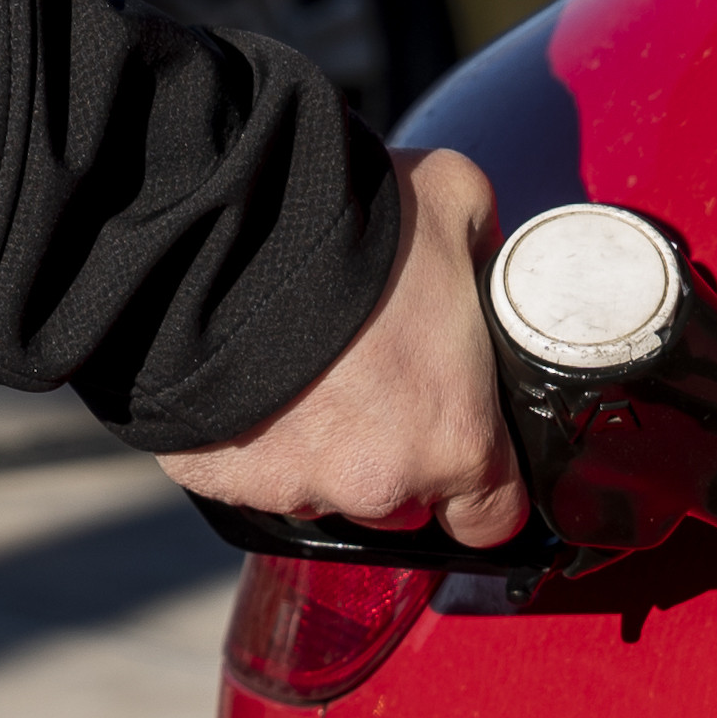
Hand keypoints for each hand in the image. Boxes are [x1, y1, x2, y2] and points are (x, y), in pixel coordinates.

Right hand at [160, 148, 528, 548]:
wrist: (224, 232)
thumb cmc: (354, 224)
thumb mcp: (456, 200)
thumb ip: (480, 250)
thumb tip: (478, 256)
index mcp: (456, 439)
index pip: (492, 517)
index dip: (481, 483)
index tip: (464, 444)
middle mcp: (379, 484)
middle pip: (403, 502)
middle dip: (395, 453)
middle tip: (373, 377)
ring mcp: (296, 489)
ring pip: (324, 491)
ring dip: (322, 446)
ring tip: (304, 370)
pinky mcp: (225, 479)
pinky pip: (251, 473)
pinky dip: (253, 437)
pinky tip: (250, 380)